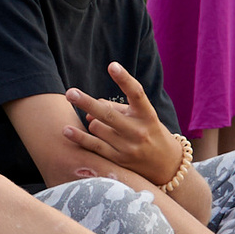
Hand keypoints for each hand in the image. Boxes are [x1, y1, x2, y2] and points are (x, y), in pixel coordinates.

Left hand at [61, 61, 180, 186]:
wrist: (168, 167)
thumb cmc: (151, 134)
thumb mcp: (142, 118)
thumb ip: (118, 109)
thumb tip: (90, 111)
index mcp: (147, 115)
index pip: (136, 94)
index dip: (124, 79)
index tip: (112, 65)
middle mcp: (138, 131)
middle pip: (107, 114)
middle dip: (86, 103)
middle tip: (70, 93)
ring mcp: (128, 147)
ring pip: (97, 127)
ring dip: (93, 123)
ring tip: (99, 125)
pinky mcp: (118, 160)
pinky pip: (94, 146)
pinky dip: (79, 137)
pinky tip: (66, 130)